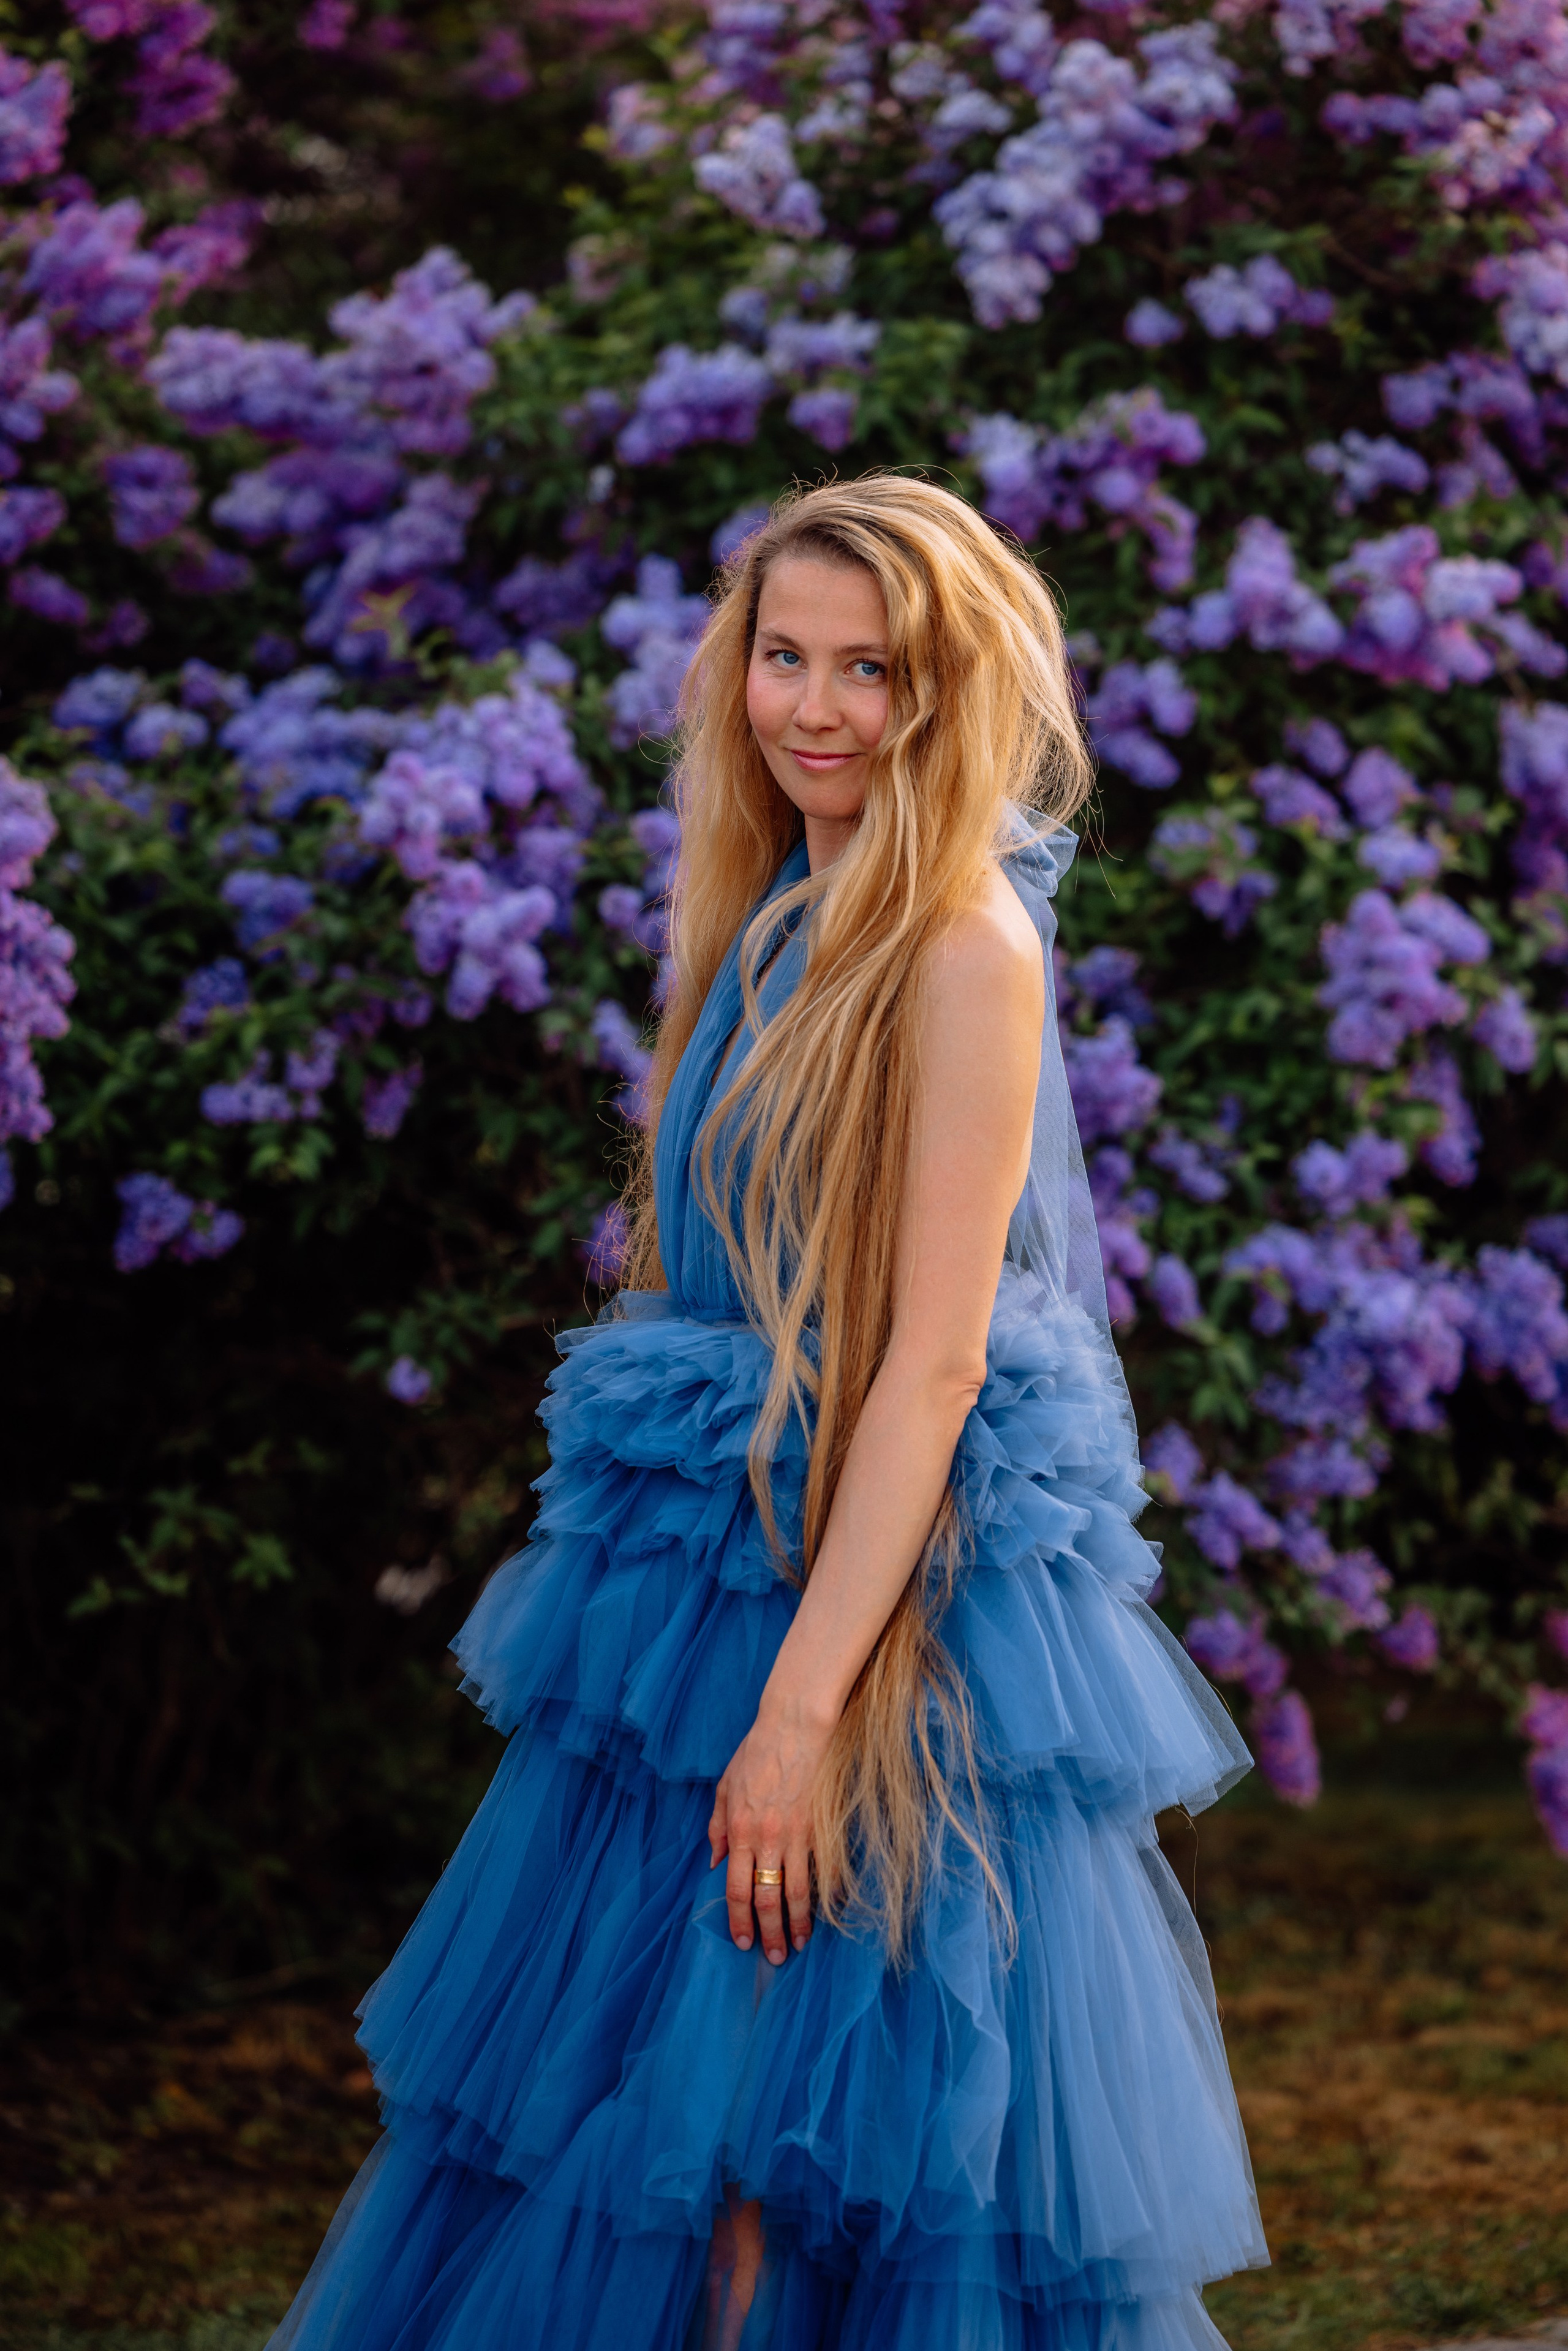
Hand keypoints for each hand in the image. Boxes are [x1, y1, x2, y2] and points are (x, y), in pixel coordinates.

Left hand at [708, 1696, 836, 1963]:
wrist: (794, 1727)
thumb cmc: (756, 1753)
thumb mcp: (724, 1786)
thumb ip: (717, 1826)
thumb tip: (714, 1862)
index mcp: (740, 1831)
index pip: (737, 1888)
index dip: (739, 1920)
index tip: (743, 1943)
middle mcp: (767, 1839)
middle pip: (767, 1898)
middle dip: (770, 1932)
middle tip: (775, 1957)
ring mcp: (797, 1834)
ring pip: (798, 1891)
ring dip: (799, 1923)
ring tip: (800, 1944)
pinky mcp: (820, 1826)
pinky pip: (824, 1869)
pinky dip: (827, 1894)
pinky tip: (828, 1911)